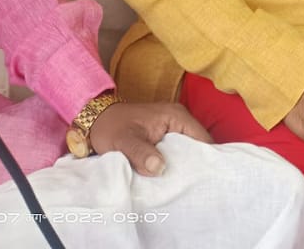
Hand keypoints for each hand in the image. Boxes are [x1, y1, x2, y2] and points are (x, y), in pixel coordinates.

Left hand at [89, 101, 211, 175]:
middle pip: (198, 146)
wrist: (97, 121)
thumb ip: (141, 153)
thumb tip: (159, 167)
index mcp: (176, 116)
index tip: (204, 180)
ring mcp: (173, 129)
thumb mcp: (124, 140)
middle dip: (197, 165)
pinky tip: (172, 180)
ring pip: (188, 151)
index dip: (205, 158)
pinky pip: (177, 153)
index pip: (202, 138)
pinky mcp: (165, 138)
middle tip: (195, 188)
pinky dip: (176, 165)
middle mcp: (179, 120)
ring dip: (186, 167)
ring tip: (186, 187)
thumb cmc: (111, 127)